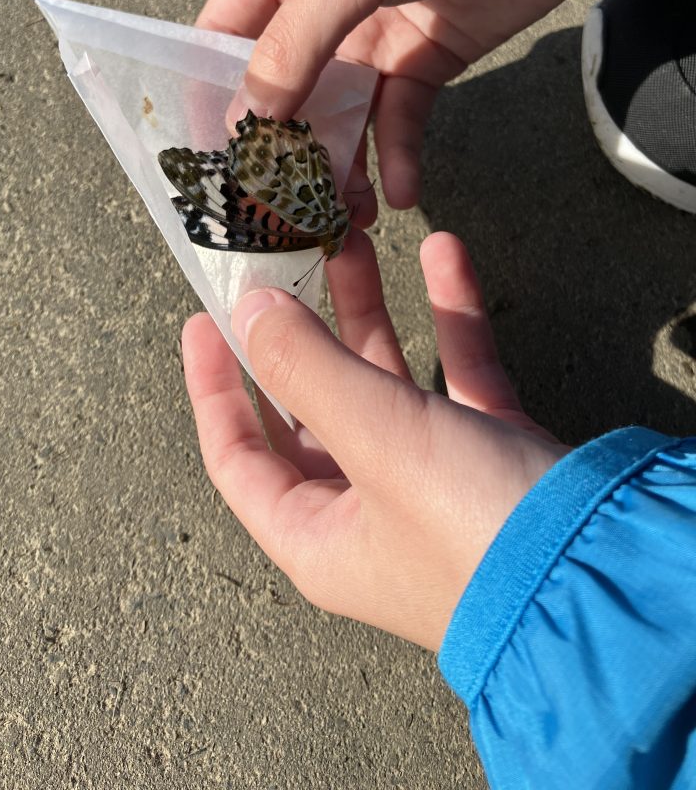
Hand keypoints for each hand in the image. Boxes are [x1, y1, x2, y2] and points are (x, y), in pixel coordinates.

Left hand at [182, 230, 567, 650]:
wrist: (603, 569)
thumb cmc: (473, 531)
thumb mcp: (375, 442)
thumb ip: (307, 370)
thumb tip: (248, 312)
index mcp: (315, 533)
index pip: (237, 456)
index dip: (213, 386)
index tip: (204, 319)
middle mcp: (366, 512)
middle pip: (311, 408)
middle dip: (300, 331)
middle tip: (285, 263)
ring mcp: (430, 483)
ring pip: (383, 383)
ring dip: (368, 312)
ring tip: (353, 239)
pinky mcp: (489, 453)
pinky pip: (456, 373)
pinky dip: (449, 318)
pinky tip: (445, 253)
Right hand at [199, 0, 661, 209]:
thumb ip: (298, 40)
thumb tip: (250, 115)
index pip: (226, 36)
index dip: (211, 94)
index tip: (209, 157)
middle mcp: (325, 6)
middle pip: (283, 89)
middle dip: (279, 148)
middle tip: (276, 205)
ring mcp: (376, 39)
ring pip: (340, 117)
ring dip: (337, 167)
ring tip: (340, 218)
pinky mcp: (426, 64)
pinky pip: (400, 122)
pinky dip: (397, 160)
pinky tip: (397, 194)